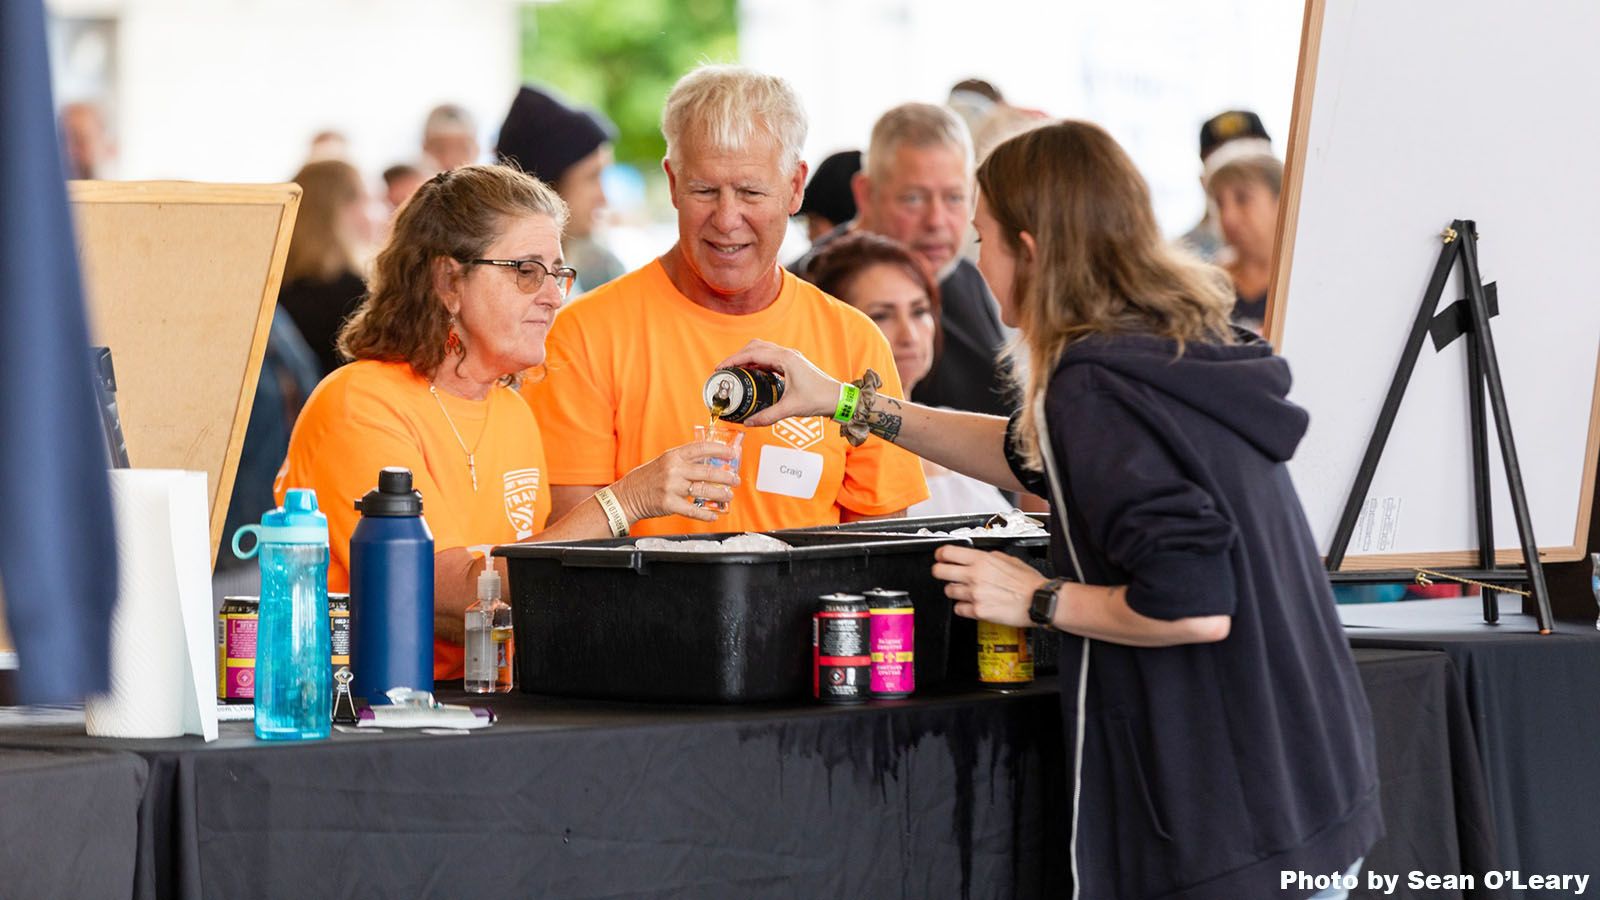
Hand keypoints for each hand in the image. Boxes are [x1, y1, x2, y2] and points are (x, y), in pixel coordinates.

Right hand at [611, 441, 739, 522]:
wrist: (627, 496)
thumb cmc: (648, 479)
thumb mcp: (664, 462)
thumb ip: (685, 461)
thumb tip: (711, 462)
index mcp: (673, 456)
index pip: (701, 448)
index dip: (719, 450)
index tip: (733, 453)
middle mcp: (673, 469)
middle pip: (707, 471)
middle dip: (726, 476)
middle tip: (735, 480)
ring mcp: (671, 487)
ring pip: (704, 490)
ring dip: (721, 494)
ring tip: (729, 495)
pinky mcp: (669, 504)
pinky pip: (693, 510)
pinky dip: (706, 514)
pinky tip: (714, 515)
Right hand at [714, 339, 840, 427]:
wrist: (837, 398)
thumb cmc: (819, 398)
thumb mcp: (790, 408)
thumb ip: (767, 416)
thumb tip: (748, 422)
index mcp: (785, 359)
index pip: (752, 354)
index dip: (733, 359)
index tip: (721, 368)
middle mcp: (787, 354)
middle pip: (755, 347)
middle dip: (738, 356)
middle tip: (725, 370)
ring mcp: (790, 358)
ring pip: (762, 350)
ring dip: (747, 357)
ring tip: (735, 372)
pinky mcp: (792, 364)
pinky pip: (769, 358)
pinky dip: (757, 363)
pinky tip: (751, 375)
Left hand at [931, 545, 1048, 627]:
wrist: (1039, 601)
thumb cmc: (1029, 582)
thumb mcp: (1009, 559)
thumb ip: (989, 557)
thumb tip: (977, 557)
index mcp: (982, 560)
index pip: (948, 552)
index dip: (940, 554)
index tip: (940, 557)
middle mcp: (975, 576)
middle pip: (939, 571)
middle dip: (939, 571)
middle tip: (943, 573)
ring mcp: (975, 595)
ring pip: (948, 591)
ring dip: (954, 591)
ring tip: (966, 591)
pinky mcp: (978, 611)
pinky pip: (958, 609)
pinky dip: (963, 607)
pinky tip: (972, 604)